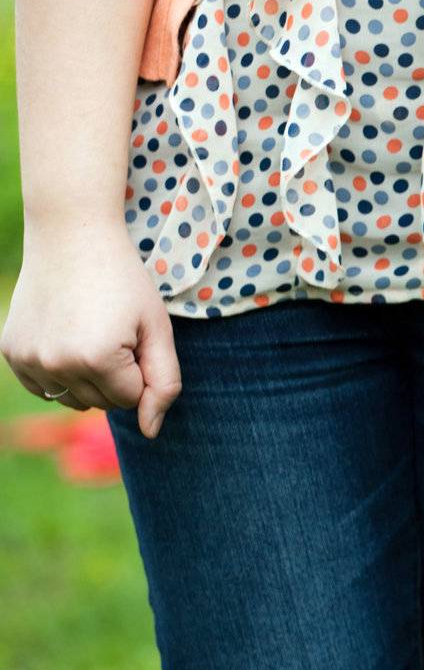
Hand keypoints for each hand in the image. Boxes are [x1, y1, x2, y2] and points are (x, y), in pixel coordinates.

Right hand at [0, 226, 180, 438]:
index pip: (130, 398)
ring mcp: (27, 360)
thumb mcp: (156, 328)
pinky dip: (61, 373)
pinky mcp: (10, 353)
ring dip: (89, 377)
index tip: (134, 333)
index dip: (140, 368)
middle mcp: (56, 364)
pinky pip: (46, 388)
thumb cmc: (124, 281)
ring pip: (73, 400)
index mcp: (97, 358)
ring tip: (91, 331)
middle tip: (113, 328)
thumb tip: (150, 432)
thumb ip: (163, 383)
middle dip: (117, 375)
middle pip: (101, 403)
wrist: (71, 237)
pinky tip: (67, 337)